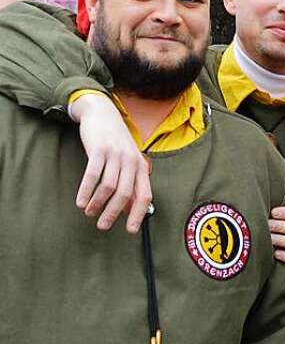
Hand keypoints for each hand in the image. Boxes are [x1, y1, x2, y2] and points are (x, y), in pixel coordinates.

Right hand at [70, 93, 151, 232]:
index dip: (138, 214)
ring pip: (108, 187)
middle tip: (102, 226)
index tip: (130, 230)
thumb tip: (128, 210)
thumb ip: (130, 184)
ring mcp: (116, 155)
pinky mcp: (99, 150)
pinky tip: (80, 201)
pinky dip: (86, 191)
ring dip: (97, 203)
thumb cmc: (116, 142)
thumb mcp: (128, 161)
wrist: (103, 113)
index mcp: (141, 167)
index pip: (145, 195)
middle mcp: (131, 161)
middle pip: (125, 194)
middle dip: (113, 213)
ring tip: (89, 212)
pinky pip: (92, 175)